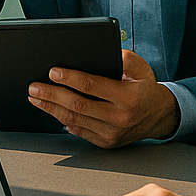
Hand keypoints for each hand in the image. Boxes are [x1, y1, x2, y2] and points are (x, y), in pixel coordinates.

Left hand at [27, 50, 179, 146]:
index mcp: (128, 97)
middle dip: (51, 94)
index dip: (70, 78)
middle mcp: (120, 117)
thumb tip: (98, 52)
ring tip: (36, 97)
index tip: (52, 71)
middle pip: (77, 105)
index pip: (92, 86)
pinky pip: (79, 131)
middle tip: (34, 86)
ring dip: (51, 108)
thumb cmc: (146, 88)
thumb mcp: (140, 68)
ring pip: (74, 120)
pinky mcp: (106, 143)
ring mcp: (112, 133)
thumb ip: (122, 58)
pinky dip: (62, 120)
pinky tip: (51, 110)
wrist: (161, 116)